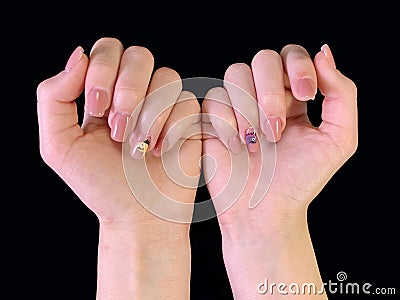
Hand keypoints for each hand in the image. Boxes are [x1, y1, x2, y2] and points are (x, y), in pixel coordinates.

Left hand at [37, 37, 200, 298]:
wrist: (139, 216)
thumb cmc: (101, 186)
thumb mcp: (60, 146)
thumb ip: (54, 98)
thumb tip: (78, 57)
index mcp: (106, 94)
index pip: (108, 50)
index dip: (103, 71)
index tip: (97, 108)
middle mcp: (138, 94)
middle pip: (140, 55)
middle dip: (129, 90)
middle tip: (118, 129)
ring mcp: (166, 106)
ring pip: (168, 77)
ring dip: (151, 114)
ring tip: (140, 147)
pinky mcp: (191, 121)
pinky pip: (189, 103)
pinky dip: (173, 127)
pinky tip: (162, 151)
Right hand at [202, 44, 356, 298]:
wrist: (263, 212)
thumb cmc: (299, 182)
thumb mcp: (337, 140)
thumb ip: (341, 94)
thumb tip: (323, 52)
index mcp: (293, 98)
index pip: (292, 56)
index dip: (298, 67)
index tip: (306, 96)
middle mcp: (263, 97)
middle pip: (262, 58)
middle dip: (269, 93)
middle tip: (276, 130)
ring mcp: (236, 107)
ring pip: (234, 73)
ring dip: (247, 108)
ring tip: (254, 143)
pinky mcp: (211, 120)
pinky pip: (212, 99)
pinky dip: (225, 123)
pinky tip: (235, 147)